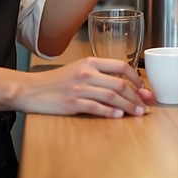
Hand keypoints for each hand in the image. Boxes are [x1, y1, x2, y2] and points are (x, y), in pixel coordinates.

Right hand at [15, 57, 154, 116]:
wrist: (31, 89)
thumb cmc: (56, 81)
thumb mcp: (78, 69)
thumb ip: (99, 74)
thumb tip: (123, 85)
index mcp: (90, 62)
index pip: (121, 66)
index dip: (136, 78)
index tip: (144, 88)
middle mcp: (86, 73)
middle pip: (119, 84)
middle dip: (136, 96)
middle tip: (145, 104)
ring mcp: (79, 88)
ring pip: (111, 96)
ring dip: (128, 106)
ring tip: (137, 112)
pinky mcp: (73, 103)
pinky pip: (96, 108)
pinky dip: (109, 112)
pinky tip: (118, 115)